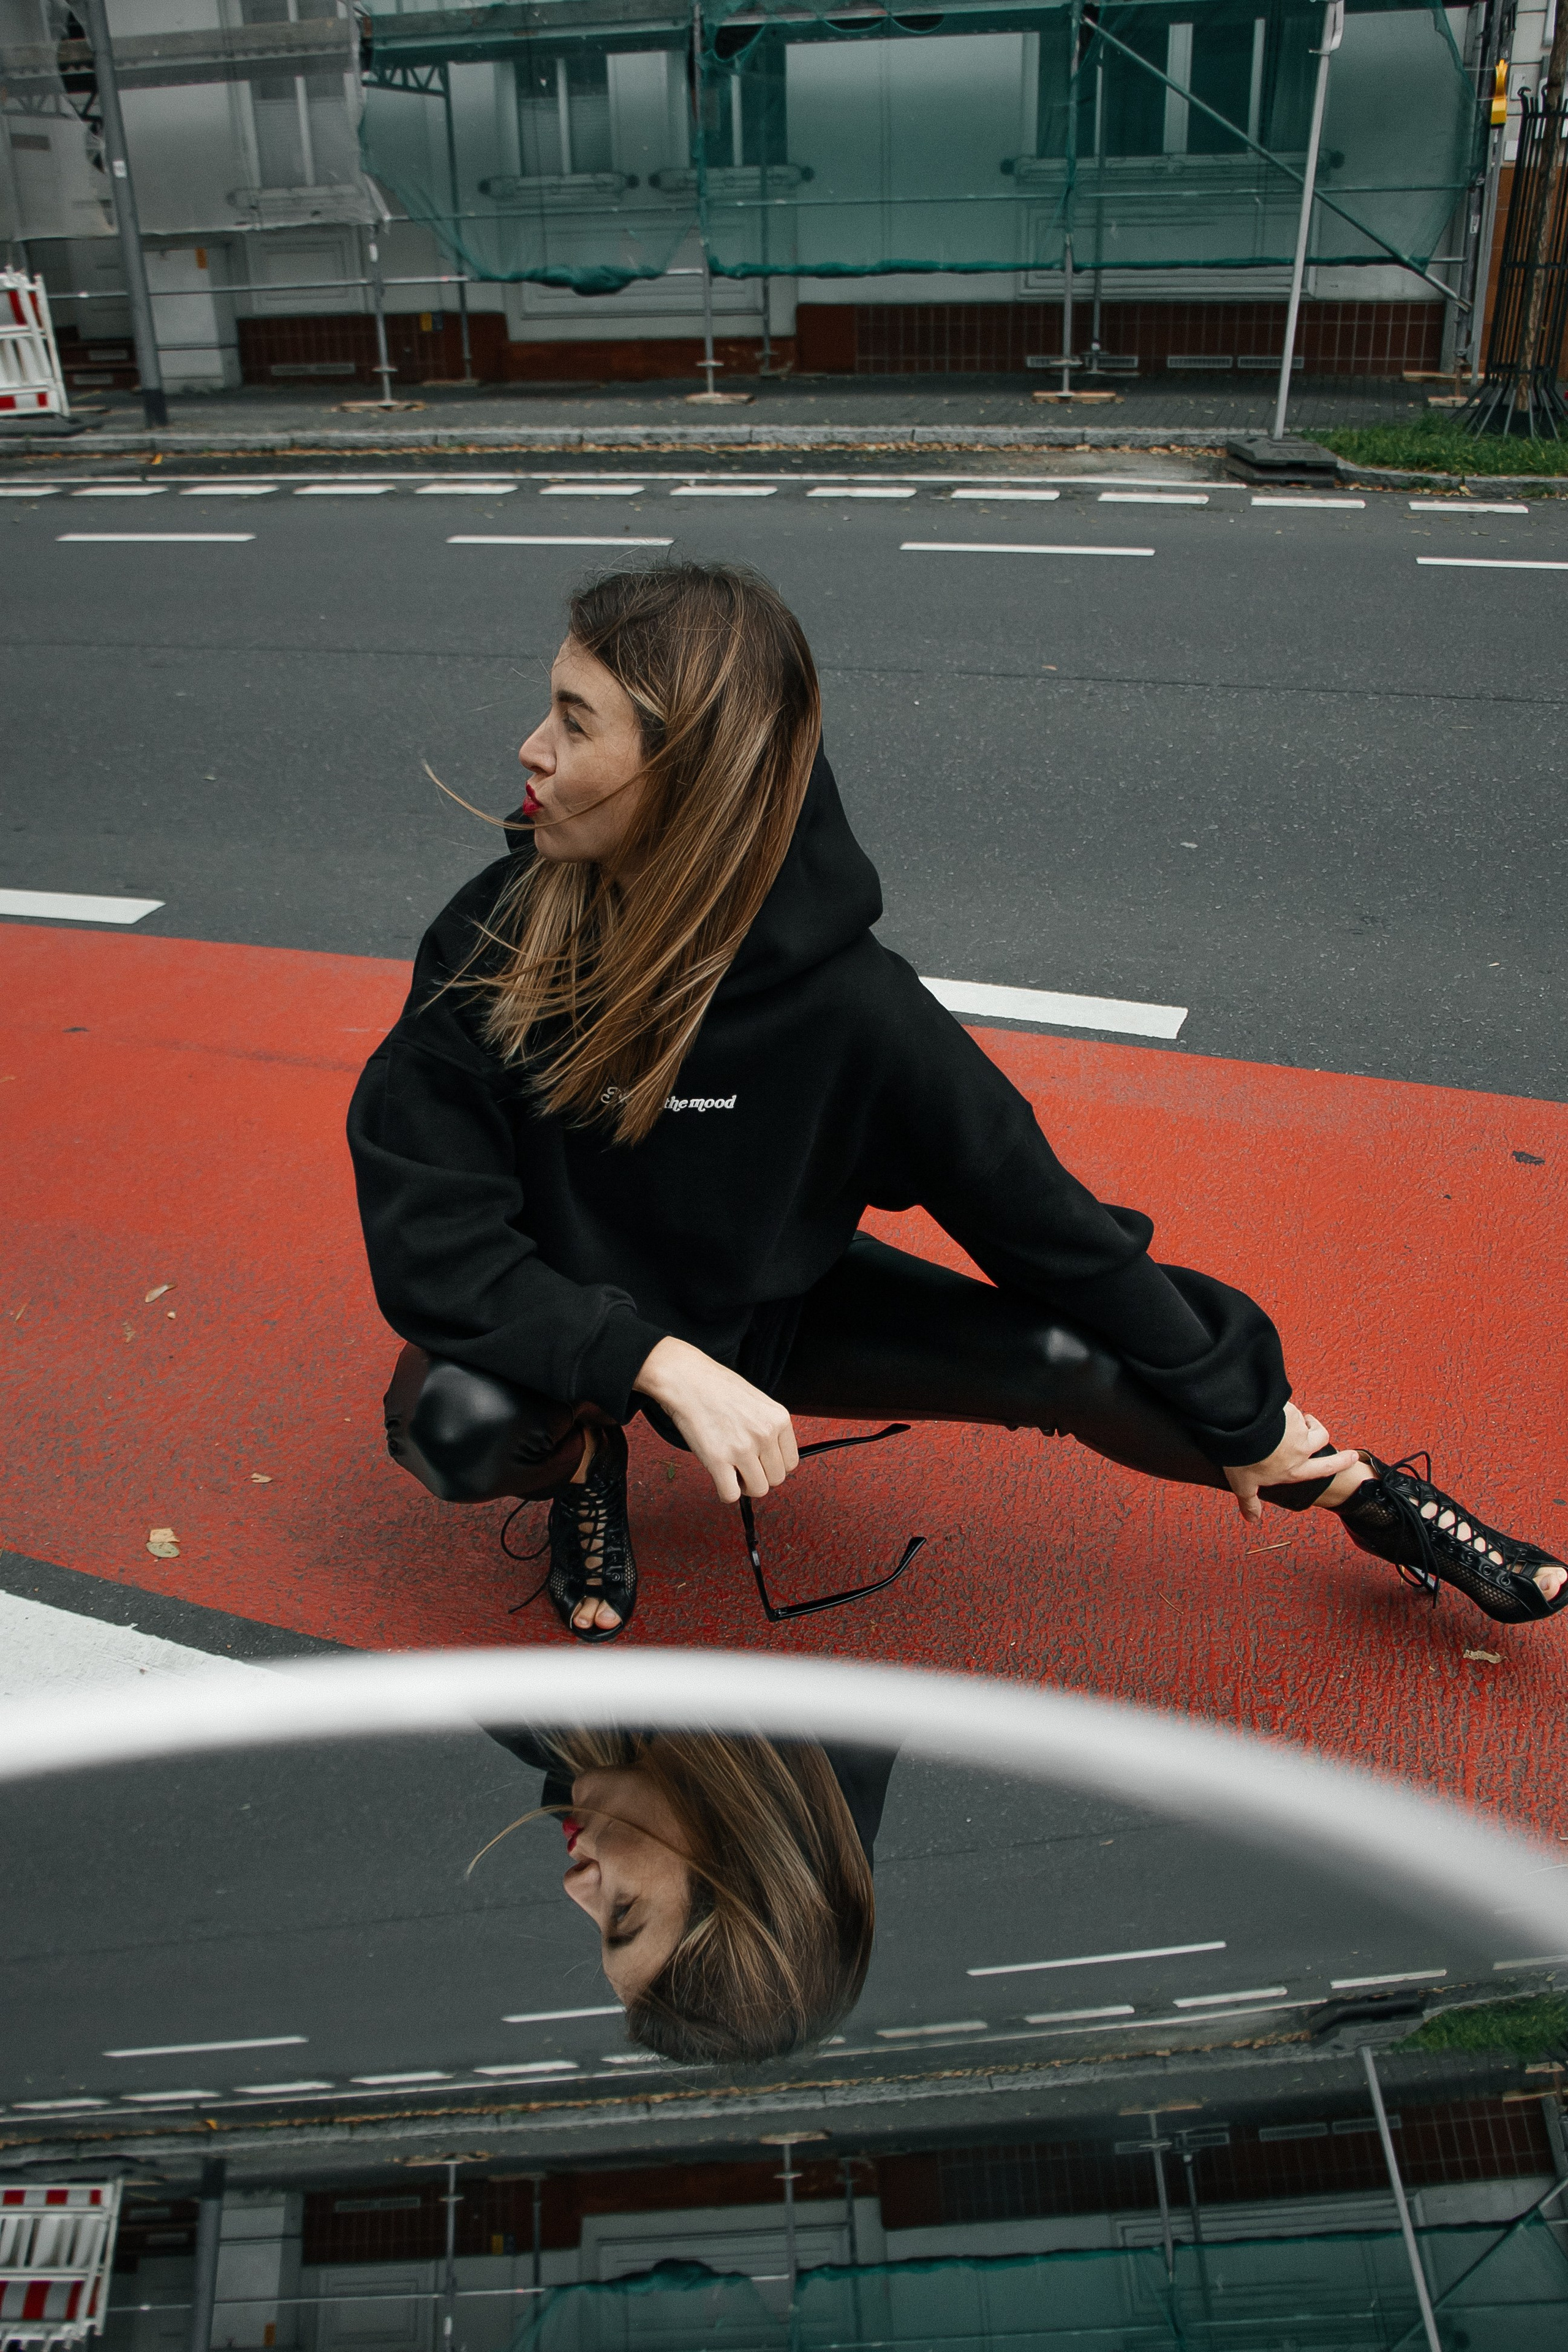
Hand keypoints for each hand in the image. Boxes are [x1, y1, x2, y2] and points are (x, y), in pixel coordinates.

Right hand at [634, 1336, 798, 1503]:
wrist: (686, 1379)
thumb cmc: (716, 1387)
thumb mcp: (757, 1400)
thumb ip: (768, 1426)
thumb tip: (771, 1457)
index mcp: (779, 1418)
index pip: (791, 1462)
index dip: (773, 1465)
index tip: (760, 1462)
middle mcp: (765, 1434)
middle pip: (776, 1478)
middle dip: (759, 1476)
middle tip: (742, 1466)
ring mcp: (742, 1448)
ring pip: (758, 1490)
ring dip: (744, 1485)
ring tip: (731, 1470)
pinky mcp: (718, 1460)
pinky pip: (731, 1495)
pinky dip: (725, 1492)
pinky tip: (719, 1477)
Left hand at [1225, 1402, 1359, 1523]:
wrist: (1241, 1431)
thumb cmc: (1243, 1459)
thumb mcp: (1244, 1485)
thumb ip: (1250, 1502)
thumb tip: (1252, 1519)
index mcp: (1295, 1469)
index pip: (1324, 1467)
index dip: (1341, 1462)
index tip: (1354, 1456)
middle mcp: (1301, 1450)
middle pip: (1321, 1437)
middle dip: (1320, 1432)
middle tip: (1314, 1426)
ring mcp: (1298, 1429)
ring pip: (1305, 1421)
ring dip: (1297, 1418)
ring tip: (1278, 1417)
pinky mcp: (1291, 1412)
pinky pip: (1288, 1408)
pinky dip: (1280, 1408)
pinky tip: (1264, 1409)